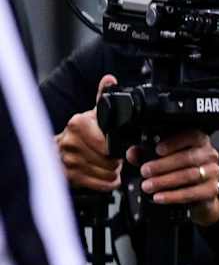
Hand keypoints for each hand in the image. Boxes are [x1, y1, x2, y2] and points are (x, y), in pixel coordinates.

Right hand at [55, 75, 121, 191]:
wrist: (53, 151)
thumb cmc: (78, 133)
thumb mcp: (92, 114)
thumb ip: (103, 98)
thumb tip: (110, 79)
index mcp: (78, 124)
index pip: (109, 144)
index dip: (118, 147)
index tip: (116, 145)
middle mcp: (71, 142)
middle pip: (111, 160)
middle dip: (117, 160)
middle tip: (113, 156)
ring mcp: (68, 160)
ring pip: (108, 173)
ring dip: (113, 171)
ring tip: (107, 164)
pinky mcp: (68, 177)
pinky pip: (101, 185)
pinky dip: (107, 182)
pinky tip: (103, 174)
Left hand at [129, 130, 218, 225]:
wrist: (197, 194)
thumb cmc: (179, 171)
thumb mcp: (162, 159)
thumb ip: (146, 154)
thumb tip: (133, 153)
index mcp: (199, 142)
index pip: (191, 136)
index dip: (174, 142)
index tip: (157, 150)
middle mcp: (209, 155)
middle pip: (188, 157)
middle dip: (163, 165)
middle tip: (145, 171)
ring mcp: (213, 173)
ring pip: (190, 175)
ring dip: (165, 181)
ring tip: (148, 186)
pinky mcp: (211, 190)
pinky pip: (192, 192)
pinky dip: (173, 195)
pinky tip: (160, 197)